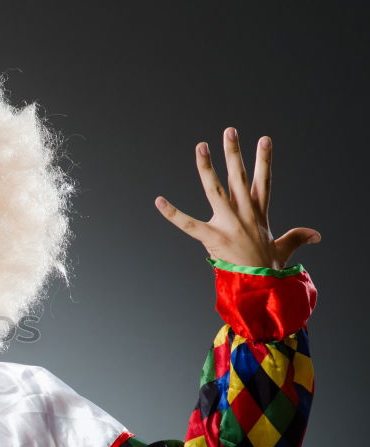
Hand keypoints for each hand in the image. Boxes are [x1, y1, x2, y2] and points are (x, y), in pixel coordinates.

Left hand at [154, 127, 319, 269]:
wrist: (259, 286)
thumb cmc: (268, 267)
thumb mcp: (284, 248)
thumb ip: (297, 237)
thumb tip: (317, 235)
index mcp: (259, 213)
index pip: (264, 181)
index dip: (264, 159)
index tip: (264, 139)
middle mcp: (244, 213)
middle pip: (239, 177)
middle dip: (234, 153)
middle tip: (229, 130)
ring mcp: (227, 223)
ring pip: (215, 190)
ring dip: (207, 168)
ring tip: (201, 147)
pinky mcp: (211, 237)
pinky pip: (188, 224)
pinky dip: (172, 214)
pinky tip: (159, 200)